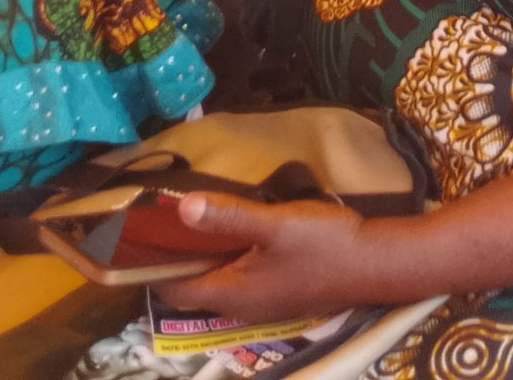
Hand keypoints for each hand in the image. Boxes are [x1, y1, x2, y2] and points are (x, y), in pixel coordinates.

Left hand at [156, 194, 385, 322]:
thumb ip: (229, 216)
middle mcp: (241, 304)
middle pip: (193, 285)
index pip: (173, 289)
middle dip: (176, 256)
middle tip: (161, 217)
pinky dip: (227, 255)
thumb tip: (181, 207)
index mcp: (232, 293)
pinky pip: (239, 275)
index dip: (151, 266)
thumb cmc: (324, 245)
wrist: (377, 263)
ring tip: (192, 217)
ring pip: (218, 279)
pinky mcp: (280, 290)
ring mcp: (263, 300)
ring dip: (203, 254)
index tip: (135, 235)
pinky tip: (234, 228)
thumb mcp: (275, 225)